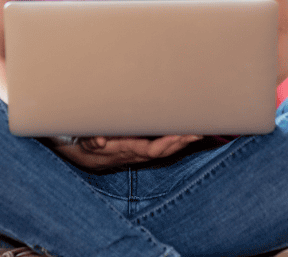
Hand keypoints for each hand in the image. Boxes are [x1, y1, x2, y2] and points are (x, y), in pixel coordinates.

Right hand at [53, 135, 203, 169]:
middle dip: (182, 141)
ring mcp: (143, 152)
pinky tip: (189, 133)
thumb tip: (100, 140)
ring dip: (183, 141)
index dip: (168, 143)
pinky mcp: (144, 148)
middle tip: (200, 130)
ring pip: (167, 149)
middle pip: (165, 150)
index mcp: (128, 150)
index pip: (153, 149)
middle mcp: (139, 153)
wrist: (86, 157)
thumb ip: (92, 140)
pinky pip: (164, 146)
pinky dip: (177, 141)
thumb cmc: (89, 143)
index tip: (181, 134)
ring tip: (201, 131)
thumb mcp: (87, 140)